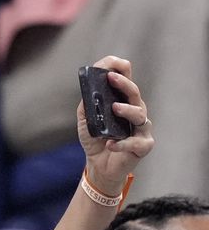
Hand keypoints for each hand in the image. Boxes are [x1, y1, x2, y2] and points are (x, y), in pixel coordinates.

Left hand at [78, 56, 153, 194]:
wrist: (98, 165)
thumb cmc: (96, 140)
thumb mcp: (86, 120)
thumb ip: (87, 105)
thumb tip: (88, 91)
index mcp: (123, 102)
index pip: (127, 81)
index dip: (121, 70)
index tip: (111, 63)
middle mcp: (135, 111)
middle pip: (135, 93)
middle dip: (124, 83)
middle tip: (111, 78)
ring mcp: (141, 128)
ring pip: (140, 114)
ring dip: (127, 110)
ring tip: (114, 108)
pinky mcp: (143, 146)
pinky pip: (135, 142)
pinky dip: (121, 143)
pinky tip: (111, 143)